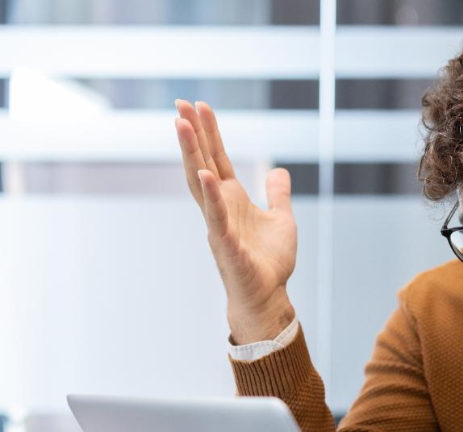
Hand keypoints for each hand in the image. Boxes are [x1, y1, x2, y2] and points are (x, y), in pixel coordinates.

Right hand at [175, 100, 297, 343]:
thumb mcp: (282, 220)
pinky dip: (211, 196)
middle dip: (192, 134)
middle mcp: (220, 208)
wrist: (268, 296)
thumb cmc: (270, 262)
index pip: (216, 159)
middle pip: (201, 163)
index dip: (209, 133)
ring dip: (191, 154)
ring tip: (182, 125)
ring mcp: (219, 225)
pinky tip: (205, 174)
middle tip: (180, 103)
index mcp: (232, 200)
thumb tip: (278, 170)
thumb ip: (277, 195)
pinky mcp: (226, 245)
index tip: (200, 105)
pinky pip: (216, 217)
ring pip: (200, 184)